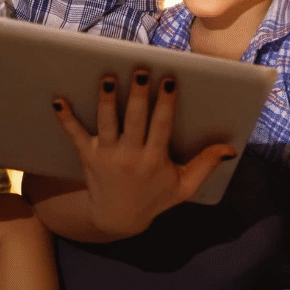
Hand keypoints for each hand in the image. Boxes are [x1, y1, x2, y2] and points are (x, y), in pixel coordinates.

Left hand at [53, 69, 233, 237]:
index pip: (161, 126)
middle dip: (137, 94)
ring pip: (106, 123)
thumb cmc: (154, 198)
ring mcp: (106, 155)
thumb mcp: (183, 186)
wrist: (117, 219)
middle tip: (140, 70)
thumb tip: (231, 147)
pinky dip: (65, 118)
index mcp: (155, 159)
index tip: (169, 81)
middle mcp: (130, 156)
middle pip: (134, 119)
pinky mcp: (86, 156)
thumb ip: (205, 165)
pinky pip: (74, 135)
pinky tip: (58, 99)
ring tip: (106, 77)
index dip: (165, 104)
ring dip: (105, 100)